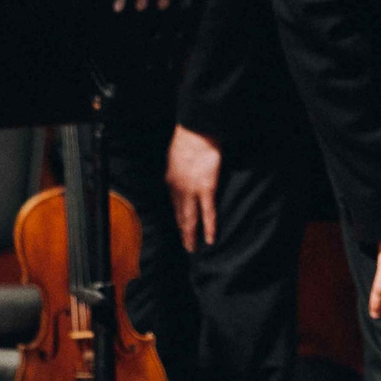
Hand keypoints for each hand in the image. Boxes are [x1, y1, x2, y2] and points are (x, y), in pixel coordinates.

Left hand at [165, 124, 222, 250]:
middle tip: (186, 246)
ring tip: (193, 249)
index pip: (173, 204)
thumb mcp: (177, 155)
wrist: (196, 132)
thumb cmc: (189, 139)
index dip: (177, 217)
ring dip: (191, 235)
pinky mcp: (206, 189)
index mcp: (170, 180)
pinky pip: (208, 213)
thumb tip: (183, 172)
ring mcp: (191, 191)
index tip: (179, 227)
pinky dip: (208, 227)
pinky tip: (210, 239)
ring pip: (190, 218)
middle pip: (179, 216)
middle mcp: (178, 190)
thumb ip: (179, 168)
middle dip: (182, 232)